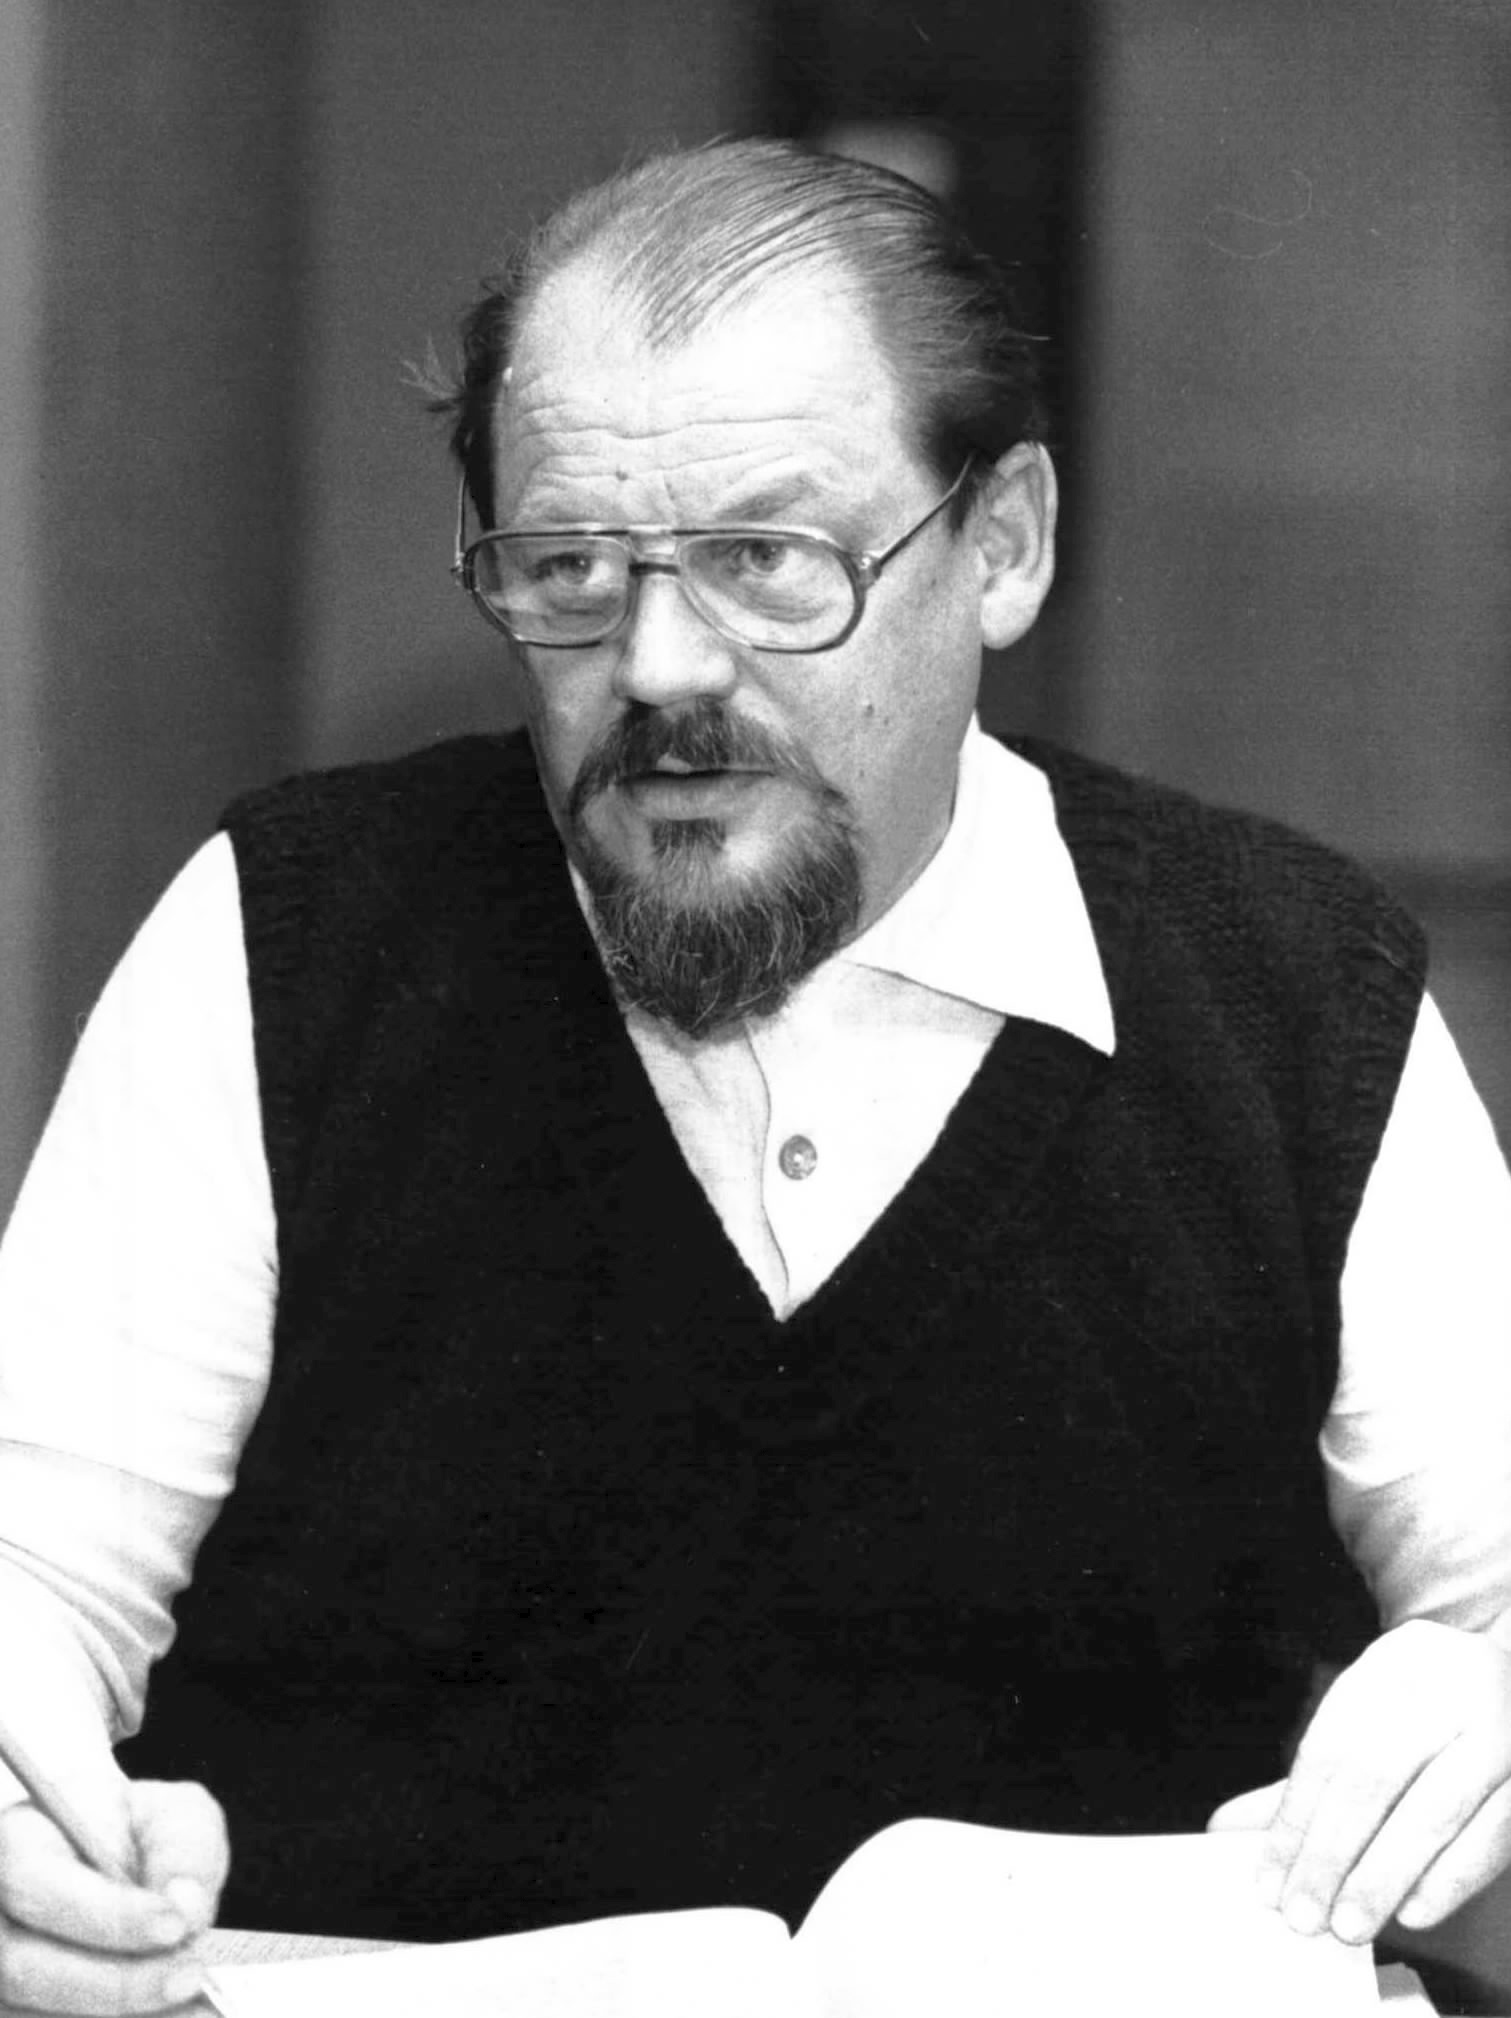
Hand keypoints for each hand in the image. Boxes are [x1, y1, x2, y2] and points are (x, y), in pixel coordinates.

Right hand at [0, 1779, 227, 2013]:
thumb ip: (182, 1846)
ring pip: (38, 2013)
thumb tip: (187, 1908)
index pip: (38, 1885)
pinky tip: (167, 2013)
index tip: (175, 1924)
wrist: (94, 1858)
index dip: (107, 1914)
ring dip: (120, 2012)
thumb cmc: (129, 1831)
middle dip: (117, 1981)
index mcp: (14, 1846)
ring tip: (186, 1995)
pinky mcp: (13, 2009)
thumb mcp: (164, 1814)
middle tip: (190, 1975)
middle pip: (27, 1968)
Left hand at [1208, 1620, 1510, 1944]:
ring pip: (1432, 1811)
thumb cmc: (1429, 1709)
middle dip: (1331, 1853)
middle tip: (1302, 1914)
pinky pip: (1490, 1836)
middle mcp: (1444, 1687)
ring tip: (1346, 1925)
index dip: (1293, 1820)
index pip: (1327, 1748)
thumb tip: (1227, 1829)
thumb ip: (1307, 1778)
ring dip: (1383, 1877)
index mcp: (1390, 1665)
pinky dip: (1447, 1879)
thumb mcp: (1370, 1717)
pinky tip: (1412, 1911)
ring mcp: (1497, 1729)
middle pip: (1373, 1777)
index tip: (1268, 1881)